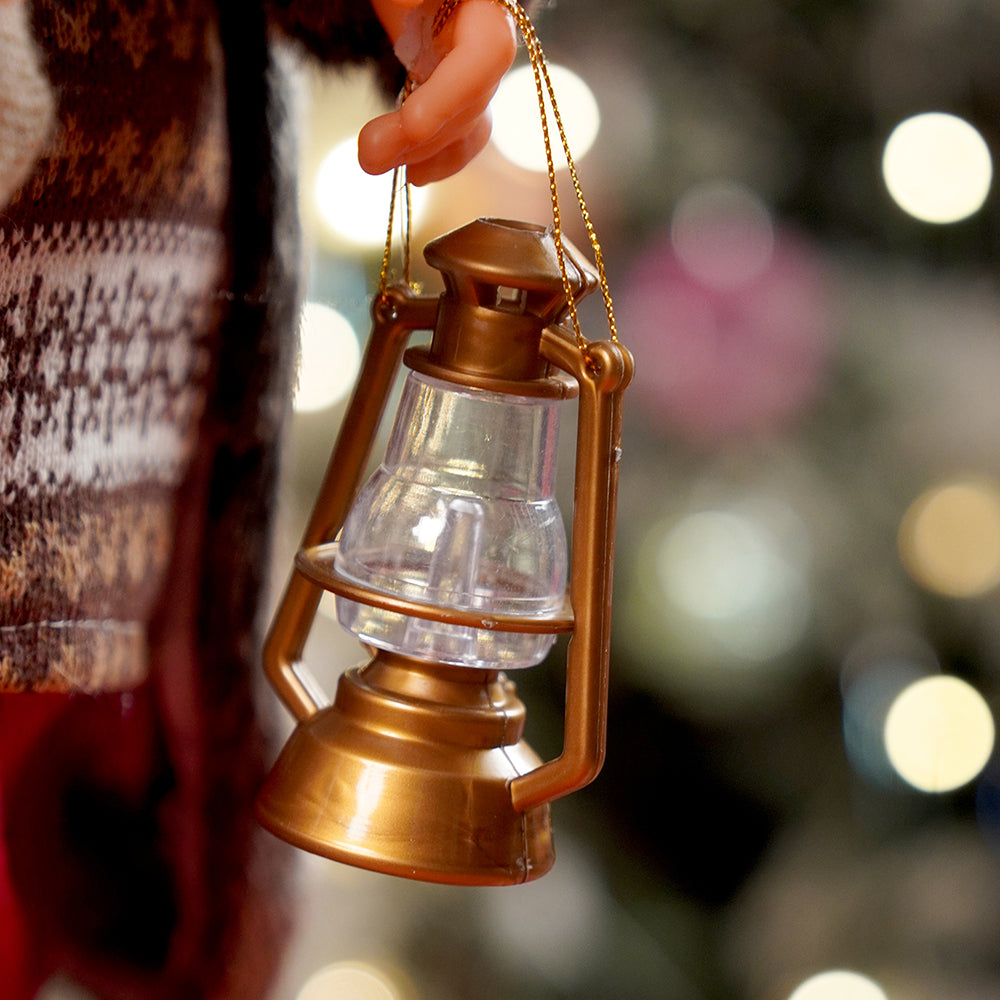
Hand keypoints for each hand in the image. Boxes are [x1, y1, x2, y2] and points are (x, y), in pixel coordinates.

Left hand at [359, 0, 516, 184]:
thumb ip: (398, 1)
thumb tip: (394, 6)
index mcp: (482, 2)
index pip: (486, 55)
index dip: (453, 95)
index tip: (411, 125)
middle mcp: (488, 34)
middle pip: (472, 98)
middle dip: (423, 134)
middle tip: (369, 153)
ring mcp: (475, 66)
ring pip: (469, 122)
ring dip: (425, 152)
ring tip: (374, 161)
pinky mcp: (458, 88)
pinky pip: (462, 133)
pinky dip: (439, 158)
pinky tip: (412, 174)